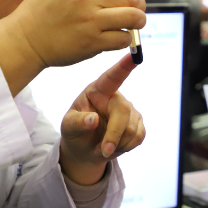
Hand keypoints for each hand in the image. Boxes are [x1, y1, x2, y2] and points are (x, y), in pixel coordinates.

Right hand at [0, 0, 145, 95]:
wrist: (24, 38)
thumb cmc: (43, 12)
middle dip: (140, 6)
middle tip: (137, 13)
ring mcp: (90, 19)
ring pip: (134, 17)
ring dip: (138, 22)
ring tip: (133, 26)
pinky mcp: (92, 42)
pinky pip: (123, 38)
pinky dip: (125, 40)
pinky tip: (116, 39)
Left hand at [58, 54, 145, 184]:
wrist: (85, 148)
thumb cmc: (75, 131)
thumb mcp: (68, 127)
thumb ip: (77, 123)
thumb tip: (93, 119)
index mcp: (98, 90)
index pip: (112, 77)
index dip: (123, 66)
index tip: (134, 56)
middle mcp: (116, 97)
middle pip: (124, 112)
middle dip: (114, 135)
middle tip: (103, 151)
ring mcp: (130, 110)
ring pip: (132, 129)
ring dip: (117, 144)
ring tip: (103, 147)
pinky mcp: (139, 123)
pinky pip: (139, 137)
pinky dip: (126, 147)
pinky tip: (115, 146)